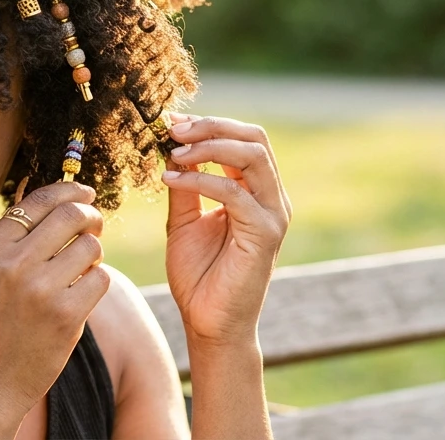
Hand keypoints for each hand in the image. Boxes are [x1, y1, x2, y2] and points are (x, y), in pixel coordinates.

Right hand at [0, 182, 108, 436]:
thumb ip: (13, 235)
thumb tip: (52, 193)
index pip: (39, 200)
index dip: (68, 190)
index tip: (84, 192)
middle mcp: (11, 264)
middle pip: (71, 215)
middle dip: (90, 215)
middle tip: (94, 224)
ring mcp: (39, 289)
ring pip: (90, 246)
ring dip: (93, 254)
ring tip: (80, 269)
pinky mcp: (65, 315)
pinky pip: (100, 278)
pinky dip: (96, 282)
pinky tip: (80, 294)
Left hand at [161, 114, 289, 345]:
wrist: (208, 323)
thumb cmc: (199, 275)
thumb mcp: (184, 219)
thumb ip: (185, 184)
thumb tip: (174, 146)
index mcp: (256, 192)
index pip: (243, 139)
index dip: (209, 125)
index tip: (171, 121)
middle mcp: (271, 198)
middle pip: (254, 138)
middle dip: (212, 126)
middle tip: (174, 128)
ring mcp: (273, 215)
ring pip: (252, 156)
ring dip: (209, 146)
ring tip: (174, 150)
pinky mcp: (266, 234)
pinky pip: (236, 193)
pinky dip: (202, 179)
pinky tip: (172, 178)